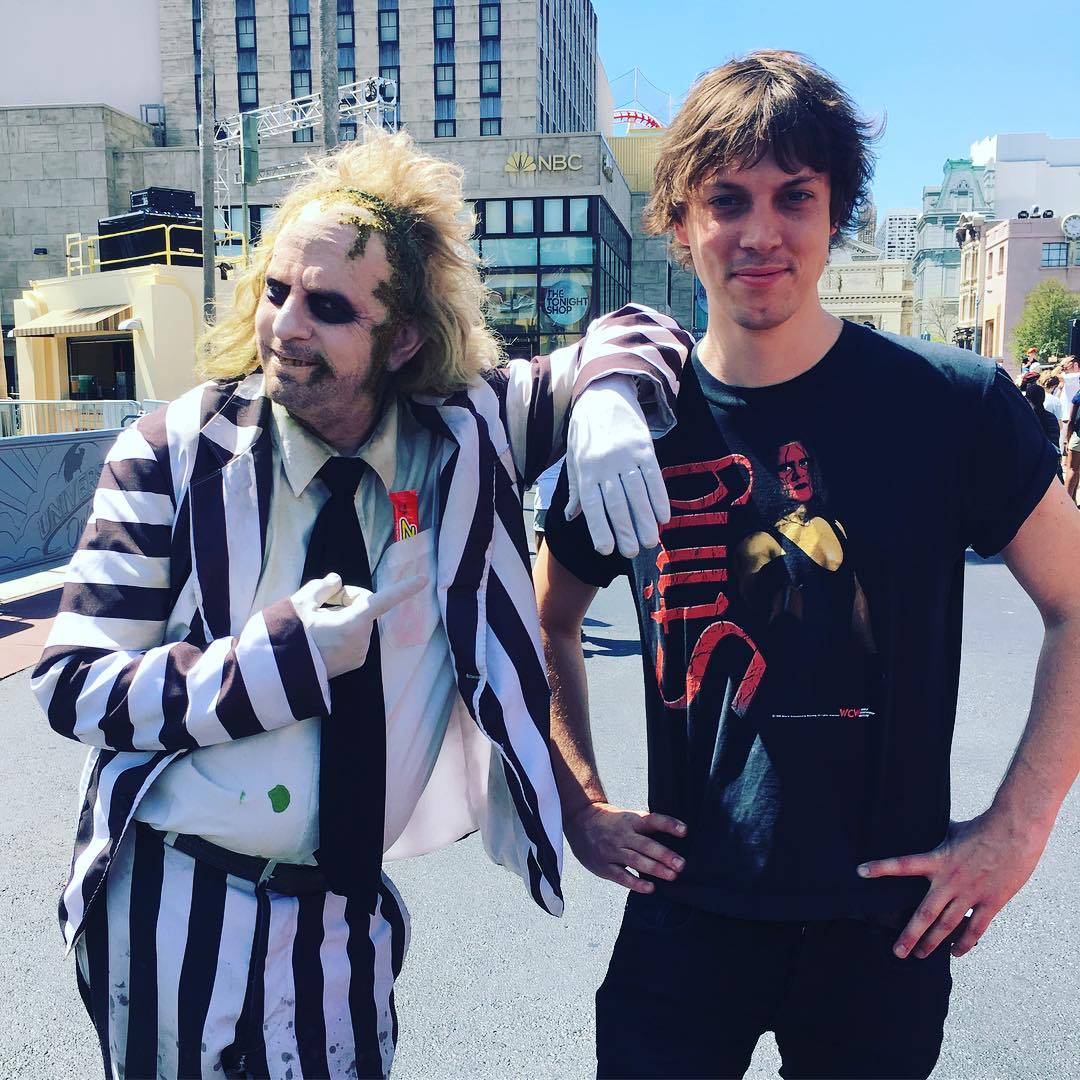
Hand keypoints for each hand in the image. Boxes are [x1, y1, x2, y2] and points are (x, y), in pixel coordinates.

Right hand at [292, 572, 426, 678]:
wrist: (279, 676)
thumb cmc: (289, 637)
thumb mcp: (300, 603)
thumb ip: (323, 587)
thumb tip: (337, 582)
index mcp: (352, 623)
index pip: (382, 601)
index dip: (403, 589)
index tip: (423, 580)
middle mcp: (362, 640)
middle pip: (363, 607)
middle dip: (347, 600)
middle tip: (323, 602)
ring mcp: (360, 654)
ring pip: (358, 623)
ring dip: (343, 616)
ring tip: (318, 623)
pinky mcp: (355, 663)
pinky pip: (354, 638)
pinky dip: (343, 632)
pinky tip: (323, 637)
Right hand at [564, 800, 686, 892]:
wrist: (580, 822)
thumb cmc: (613, 822)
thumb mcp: (629, 817)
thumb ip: (648, 826)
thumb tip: (677, 834)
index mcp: (631, 821)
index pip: (652, 820)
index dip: (668, 824)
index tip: (684, 831)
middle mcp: (622, 835)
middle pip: (646, 845)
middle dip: (665, 855)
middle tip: (682, 864)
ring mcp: (612, 851)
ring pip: (636, 860)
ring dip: (655, 869)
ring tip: (672, 876)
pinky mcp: (604, 866)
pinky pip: (622, 876)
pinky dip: (636, 883)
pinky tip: (650, 888)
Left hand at [565, 377, 669, 557]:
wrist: (604, 393)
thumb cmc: (586, 431)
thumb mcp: (574, 457)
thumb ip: (576, 489)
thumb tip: (572, 517)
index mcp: (585, 469)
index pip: (592, 504)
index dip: (600, 528)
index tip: (606, 551)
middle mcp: (605, 464)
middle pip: (617, 503)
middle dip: (625, 530)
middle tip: (633, 553)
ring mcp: (626, 456)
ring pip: (637, 493)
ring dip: (645, 520)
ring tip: (650, 541)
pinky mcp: (645, 448)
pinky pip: (654, 477)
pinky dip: (659, 498)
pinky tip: (663, 517)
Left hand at [856, 810, 1049, 958]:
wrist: (1014, 831)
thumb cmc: (983, 827)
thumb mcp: (952, 830)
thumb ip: (938, 839)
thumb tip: (924, 830)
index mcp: (938, 860)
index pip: (903, 865)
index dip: (881, 868)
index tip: (860, 872)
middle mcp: (951, 881)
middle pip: (925, 913)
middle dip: (910, 934)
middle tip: (897, 951)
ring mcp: (971, 894)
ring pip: (948, 926)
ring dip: (933, 943)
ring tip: (921, 955)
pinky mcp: (991, 902)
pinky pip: (975, 929)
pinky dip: (965, 943)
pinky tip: (956, 952)